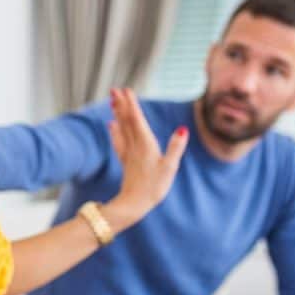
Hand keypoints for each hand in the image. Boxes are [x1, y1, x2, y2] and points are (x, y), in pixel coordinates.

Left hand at [102, 88, 187, 233]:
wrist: (133, 205)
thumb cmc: (154, 188)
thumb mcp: (170, 168)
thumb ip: (176, 147)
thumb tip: (183, 129)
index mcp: (146, 144)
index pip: (137, 120)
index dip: (132, 104)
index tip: (126, 90)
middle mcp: (135, 146)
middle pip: (126, 121)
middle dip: (121, 104)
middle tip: (114, 89)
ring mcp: (128, 153)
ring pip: (121, 128)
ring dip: (117, 113)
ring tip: (112, 100)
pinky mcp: (125, 161)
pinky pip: (118, 141)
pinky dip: (114, 131)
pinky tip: (111, 125)